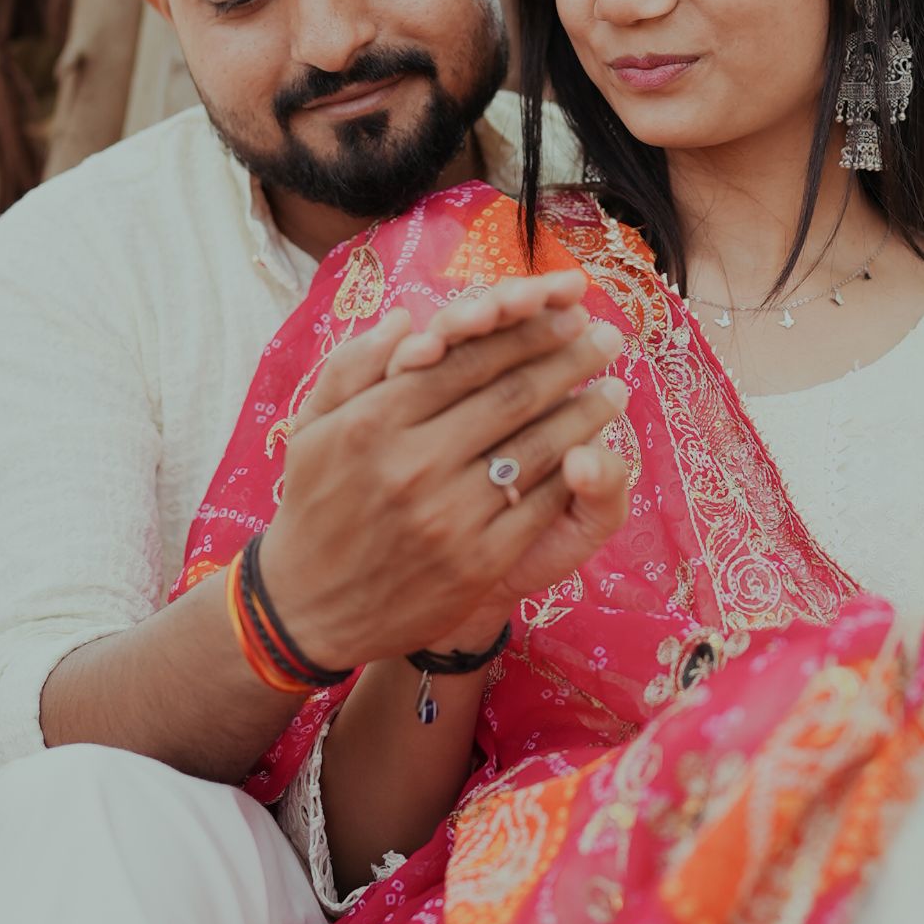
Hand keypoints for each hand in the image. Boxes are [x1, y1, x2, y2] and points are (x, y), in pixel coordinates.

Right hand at [259, 273, 627, 669]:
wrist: (308, 609)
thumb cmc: (314, 503)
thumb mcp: (312, 426)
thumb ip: (355, 365)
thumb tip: (407, 317)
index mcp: (373, 421)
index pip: (467, 360)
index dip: (526, 333)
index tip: (565, 313)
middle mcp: (411, 464)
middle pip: (511, 396)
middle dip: (569, 361)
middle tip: (608, 338)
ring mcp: (446, 517)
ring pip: (534, 448)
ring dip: (585, 413)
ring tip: (615, 390)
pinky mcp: (474, 564)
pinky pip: (538, 505)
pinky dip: (573, 474)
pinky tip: (595, 451)